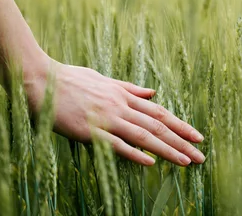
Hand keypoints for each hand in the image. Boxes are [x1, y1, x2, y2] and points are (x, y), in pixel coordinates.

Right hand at [24, 58, 204, 166]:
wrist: (40, 79)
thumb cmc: (70, 79)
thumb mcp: (104, 80)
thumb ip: (129, 88)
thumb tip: (152, 92)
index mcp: (123, 95)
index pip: (159, 112)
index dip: (180, 125)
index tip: (197, 137)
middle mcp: (119, 106)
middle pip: (157, 125)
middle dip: (181, 141)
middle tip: (201, 155)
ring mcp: (106, 118)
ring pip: (143, 135)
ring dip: (167, 149)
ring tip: (186, 162)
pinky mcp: (89, 130)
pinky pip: (116, 143)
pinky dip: (134, 152)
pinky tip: (150, 161)